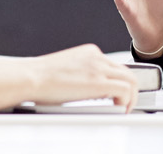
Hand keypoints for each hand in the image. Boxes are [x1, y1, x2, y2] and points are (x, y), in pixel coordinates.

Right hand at [0, 44, 137, 112]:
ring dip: (131, 97)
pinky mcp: (97, 82)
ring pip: (131, 80)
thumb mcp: (66, 70)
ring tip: (124, 109)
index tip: (116, 95)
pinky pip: (124, 90)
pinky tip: (118, 109)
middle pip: (126, 72)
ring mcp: (98, 68)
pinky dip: (126, 101)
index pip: (114, 67)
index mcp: (89, 53)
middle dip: (130, 91)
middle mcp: (97, 57)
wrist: (31, 76)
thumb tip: (85, 91)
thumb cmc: (40, 78)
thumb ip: (80, 76)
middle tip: (125, 105)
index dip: (119, 83)